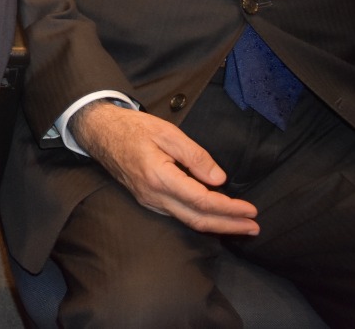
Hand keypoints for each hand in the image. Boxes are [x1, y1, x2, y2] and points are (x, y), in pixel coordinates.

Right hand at [70, 101, 258, 234]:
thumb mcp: (167, 132)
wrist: (99, 132)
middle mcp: (154, 195)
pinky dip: (200, 218)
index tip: (251, 209)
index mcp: (159, 177)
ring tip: (240, 224)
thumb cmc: (133, 128)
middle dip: (229, 226)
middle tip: (254, 227)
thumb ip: (195, 156)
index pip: (202, 200)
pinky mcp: (147, 200)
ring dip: (217, 225)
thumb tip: (219, 179)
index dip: (229, 208)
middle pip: (197, 220)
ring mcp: (149, 201)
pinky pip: (178, 215)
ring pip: (188, 221)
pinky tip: (213, 216)